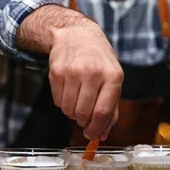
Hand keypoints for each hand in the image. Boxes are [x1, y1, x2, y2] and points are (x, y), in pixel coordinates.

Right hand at [48, 20, 122, 140]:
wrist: (76, 34)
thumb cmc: (99, 60)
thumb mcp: (113, 79)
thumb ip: (111, 108)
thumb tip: (102, 134)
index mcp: (113, 76)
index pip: (102, 111)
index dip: (96, 128)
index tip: (92, 135)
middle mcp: (93, 73)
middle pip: (83, 113)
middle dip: (82, 121)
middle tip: (83, 118)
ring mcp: (73, 72)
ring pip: (68, 110)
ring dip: (71, 113)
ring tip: (77, 101)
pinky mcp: (56, 72)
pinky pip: (57, 101)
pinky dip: (62, 103)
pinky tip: (68, 91)